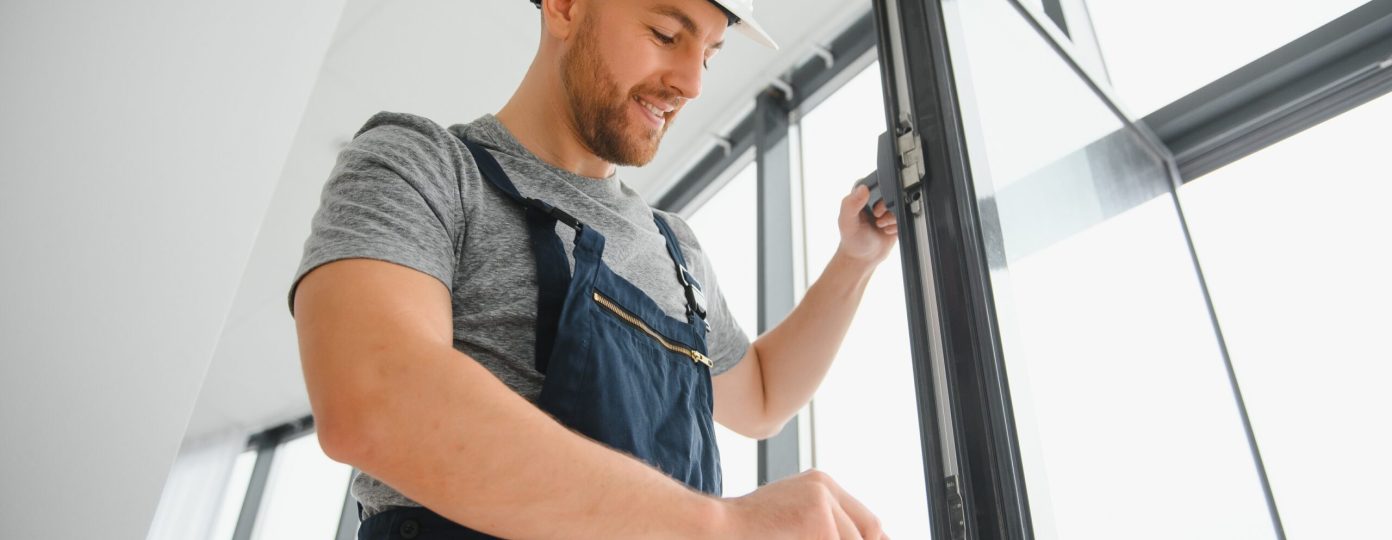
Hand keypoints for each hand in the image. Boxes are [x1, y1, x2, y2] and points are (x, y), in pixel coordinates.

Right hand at [717, 469, 887, 538]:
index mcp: (821, 484)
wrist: (716, 527)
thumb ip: (828, 526)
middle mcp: (825, 486)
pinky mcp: (817, 518)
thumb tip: (875, 536)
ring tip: (793, 536)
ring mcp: (822, 500)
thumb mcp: (794, 523)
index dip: (873, 539)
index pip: (868, 522)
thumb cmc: (749, 531)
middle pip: (870, 531)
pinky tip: (791, 538)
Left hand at [836, 184, 898, 265]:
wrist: (862, 258)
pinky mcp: (895, 218)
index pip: (876, 182)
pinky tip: (887, 230)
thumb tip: (862, 189)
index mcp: (861, 193)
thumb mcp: (847, 221)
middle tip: (877, 218)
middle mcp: (874, 198)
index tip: (874, 208)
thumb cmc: (852, 239)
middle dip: (887, 208)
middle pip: (892, 192)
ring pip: (900, 204)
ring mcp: (886, 208)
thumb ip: (851, 204)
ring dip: (892, 218)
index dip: (879, 194)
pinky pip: (905, 216)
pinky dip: (897, 225)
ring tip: (881, 225)